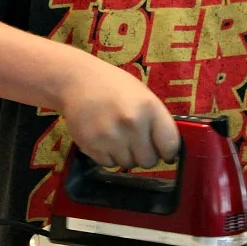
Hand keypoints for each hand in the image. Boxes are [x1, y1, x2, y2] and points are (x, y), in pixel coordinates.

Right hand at [57, 52, 179, 169]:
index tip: (164, 151)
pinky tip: (104, 138)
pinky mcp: (92, 146)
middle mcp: (132, 123)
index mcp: (149, 108)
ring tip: (117, 135)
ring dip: (125, 155)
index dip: (168, 152)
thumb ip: (156, 120)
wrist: (76, 80)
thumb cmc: (113, 85)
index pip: (170, 145)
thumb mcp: (143, 94)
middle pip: (149, 161)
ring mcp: (111, 136)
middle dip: (144, 154)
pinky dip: (108, 156)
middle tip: (135, 141)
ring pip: (128, 165)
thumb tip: (168, 149)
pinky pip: (109, 165)